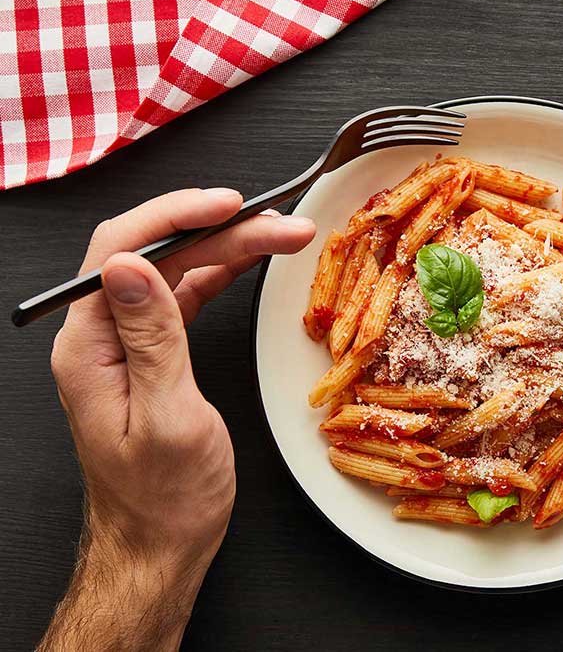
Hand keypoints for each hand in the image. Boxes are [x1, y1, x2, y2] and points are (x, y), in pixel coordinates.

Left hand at [40, 189, 314, 650]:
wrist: (160, 546)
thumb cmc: (165, 499)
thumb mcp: (167, 418)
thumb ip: (151, 337)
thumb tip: (131, 265)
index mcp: (90, 348)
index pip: (120, 252)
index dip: (175, 216)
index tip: (229, 205)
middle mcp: (102, 338)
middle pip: (159, 256)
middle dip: (222, 232)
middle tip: (283, 226)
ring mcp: (127, 346)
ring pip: (178, 272)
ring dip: (230, 250)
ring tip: (283, 236)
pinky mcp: (155, 357)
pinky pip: (187, 298)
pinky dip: (222, 275)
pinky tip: (250, 262)